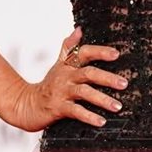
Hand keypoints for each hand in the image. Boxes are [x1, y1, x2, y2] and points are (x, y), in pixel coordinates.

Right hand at [2, 26, 128, 132]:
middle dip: (107, 78)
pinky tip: (101, 121)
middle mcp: (65, 77)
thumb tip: (79, 29)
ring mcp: (62, 92)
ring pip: (84, 92)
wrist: (26, 104)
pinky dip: (89, 116)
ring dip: (102, 99)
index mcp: (67, 66)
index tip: (116, 54)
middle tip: (124, 83)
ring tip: (117, 106)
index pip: (83, 53)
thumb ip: (69, 48)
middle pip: (88, 73)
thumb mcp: (58, 64)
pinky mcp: (58, 108)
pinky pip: (76, 111)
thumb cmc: (48, 85)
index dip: (99, 52)